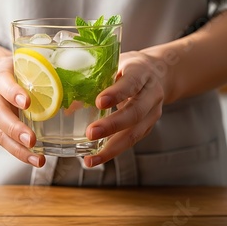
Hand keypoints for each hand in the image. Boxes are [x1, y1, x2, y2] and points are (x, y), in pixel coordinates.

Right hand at [0, 54, 45, 167]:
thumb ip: (48, 75)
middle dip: (14, 128)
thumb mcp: (28, 64)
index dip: (13, 92)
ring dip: (17, 148)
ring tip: (36, 159)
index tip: (27, 102)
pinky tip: (34, 159)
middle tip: (31, 140)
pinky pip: (4, 142)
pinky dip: (19, 152)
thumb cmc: (17, 69)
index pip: (2, 82)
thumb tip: (79, 95)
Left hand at [84, 51, 165, 166]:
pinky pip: (131, 141)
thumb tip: (66, 105)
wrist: (160, 73)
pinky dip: (113, 151)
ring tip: (90, 160)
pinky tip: (96, 158)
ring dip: (112, 148)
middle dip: (112, 126)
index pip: (131, 83)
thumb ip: (93, 80)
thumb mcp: (113, 65)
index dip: (116, 94)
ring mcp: (153, 113)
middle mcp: (151, 94)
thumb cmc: (127, 68)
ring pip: (135, 133)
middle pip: (135, 112)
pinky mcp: (148, 127)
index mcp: (141, 73)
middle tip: (90, 134)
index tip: (99, 102)